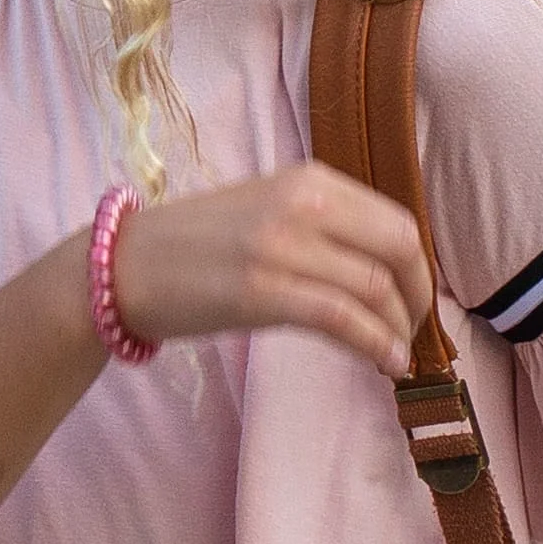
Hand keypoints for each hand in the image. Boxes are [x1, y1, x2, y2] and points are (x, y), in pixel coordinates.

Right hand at [115, 164, 432, 372]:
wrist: (125, 265)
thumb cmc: (197, 244)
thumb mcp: (268, 210)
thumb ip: (323, 224)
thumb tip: (385, 267)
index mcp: (308, 180)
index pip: (396, 221)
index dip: (418, 268)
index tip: (413, 298)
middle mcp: (301, 204)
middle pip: (397, 250)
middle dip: (417, 296)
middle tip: (412, 328)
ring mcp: (280, 247)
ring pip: (374, 288)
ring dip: (398, 328)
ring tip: (397, 355)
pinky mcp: (262, 291)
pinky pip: (341, 318)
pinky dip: (374, 343)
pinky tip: (384, 363)